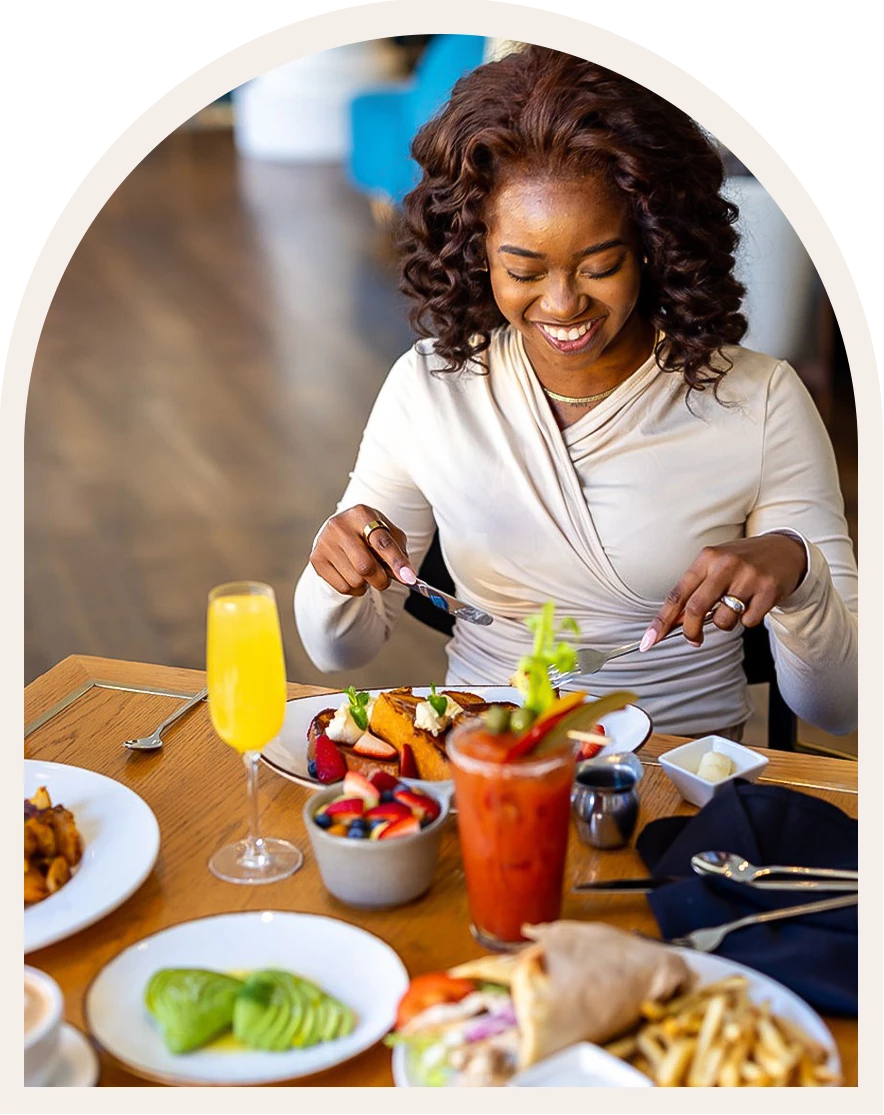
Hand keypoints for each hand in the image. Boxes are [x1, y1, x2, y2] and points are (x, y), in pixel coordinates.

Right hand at [310, 505, 416, 596]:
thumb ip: (399, 552)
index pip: (382, 542)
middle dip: (381, 580)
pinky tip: (353, 575)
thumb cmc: (369, 533)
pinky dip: (355, 588)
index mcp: (361, 513)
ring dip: (367, 584)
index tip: (409, 578)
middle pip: (366, 567)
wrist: (340, 531)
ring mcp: (325, 542)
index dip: (397, 562)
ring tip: (365, 572)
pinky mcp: (316, 559)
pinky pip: (343, 587)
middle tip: (384, 580)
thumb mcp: (388, 533)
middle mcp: (339, 526)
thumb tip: (407, 576)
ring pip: (355, 580)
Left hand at [640, 534, 807, 650]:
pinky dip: (747, 620)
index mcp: (706, 558)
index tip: (649, 641)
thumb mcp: (715, 568)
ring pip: (723, 620)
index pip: (677, 594)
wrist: (784, 550)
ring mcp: (749, 577)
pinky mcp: (769, 590)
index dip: (661, 621)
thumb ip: (695, 591)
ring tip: (735, 608)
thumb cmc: (741, 562)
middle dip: (690, 632)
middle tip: (693, 640)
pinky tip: (754, 604)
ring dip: (725, 624)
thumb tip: (674, 622)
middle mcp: (725, 565)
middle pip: (696, 609)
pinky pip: (748, 621)